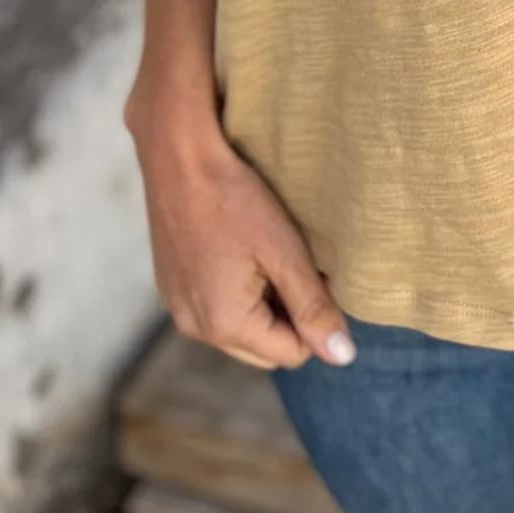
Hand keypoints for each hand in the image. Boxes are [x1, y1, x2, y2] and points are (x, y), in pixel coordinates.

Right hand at [124, 73, 354, 372]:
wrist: (178, 155)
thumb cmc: (235, 199)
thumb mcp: (285, 251)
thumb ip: (314, 307)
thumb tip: (343, 357)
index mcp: (224, 326)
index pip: (293, 353)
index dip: (314, 318)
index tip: (315, 273)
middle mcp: (195, 328)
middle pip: (264, 347)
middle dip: (288, 316)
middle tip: (293, 263)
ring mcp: (177, 307)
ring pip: (240, 329)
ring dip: (262, 303)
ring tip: (267, 253)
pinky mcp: (170, 286)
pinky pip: (214, 307)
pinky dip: (235, 290)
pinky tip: (238, 248)